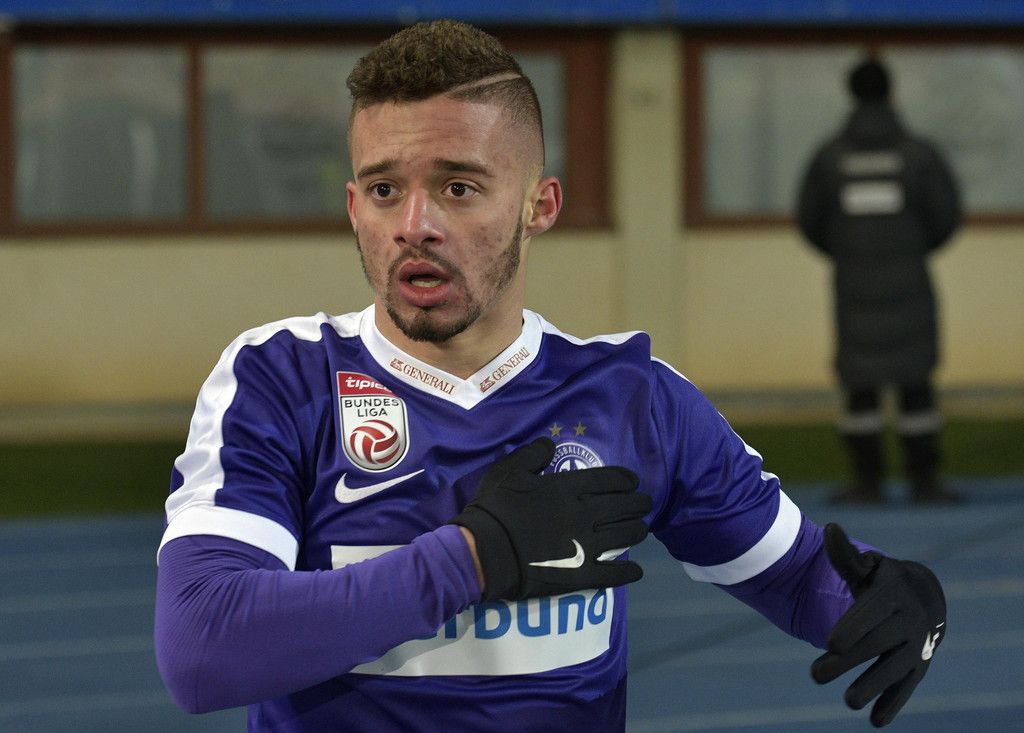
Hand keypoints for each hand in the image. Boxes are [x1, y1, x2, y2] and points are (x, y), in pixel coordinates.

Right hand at [450, 437, 650, 600]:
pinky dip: (629, 573)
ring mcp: (585, 547)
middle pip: (624, 507)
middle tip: (644, 504)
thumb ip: (532, 454)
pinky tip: (637, 571)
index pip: (610, 480)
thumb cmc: (496, 509)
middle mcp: (584, 515)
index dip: (626, 480)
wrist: (484, 553)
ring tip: (640, 530)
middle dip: (639, 504)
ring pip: (625, 537)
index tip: (633, 482)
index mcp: (568, 488)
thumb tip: (550, 445)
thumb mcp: (509, 470)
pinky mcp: (580, 575)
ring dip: (638, 531)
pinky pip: (613, 574)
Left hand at [811, 523, 945, 726]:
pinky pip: (907, 688)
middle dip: (848, 661)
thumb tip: (829, 528)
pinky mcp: (918, 668)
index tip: (830, 642)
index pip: (873, 613)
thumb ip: (845, 555)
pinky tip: (875, 721)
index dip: (853, 627)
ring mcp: (916, 647)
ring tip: (847, 701)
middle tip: (815, 675)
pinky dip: (893, 704)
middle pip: (878, 644)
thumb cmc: (882, 581)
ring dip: (872, 687)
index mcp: (893, 595)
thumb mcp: (867, 566)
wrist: (925, 598)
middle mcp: (909, 622)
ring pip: (894, 670)